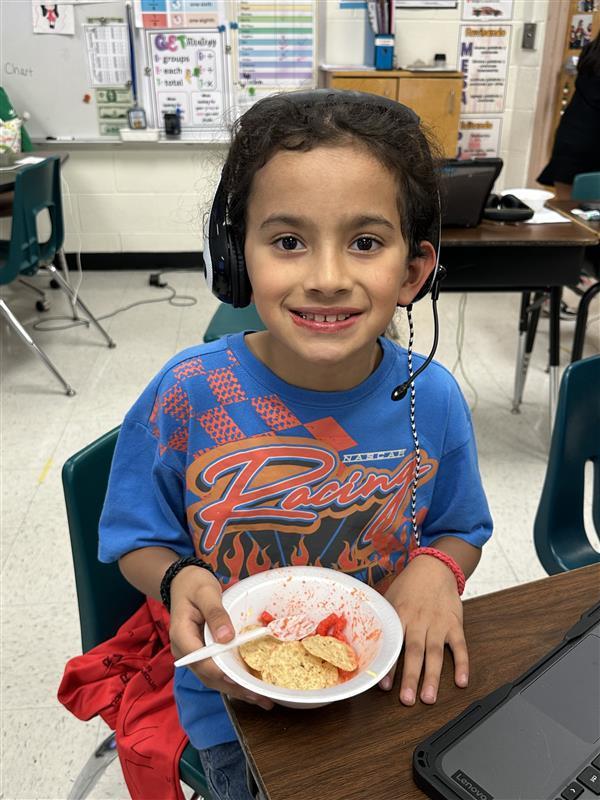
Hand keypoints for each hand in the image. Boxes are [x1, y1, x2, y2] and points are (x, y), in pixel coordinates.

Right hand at [168, 566, 273, 710]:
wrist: (184, 582)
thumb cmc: (194, 585)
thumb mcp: (206, 593)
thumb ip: (216, 614)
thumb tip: (227, 638)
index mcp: (182, 636)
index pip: (200, 660)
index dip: (220, 672)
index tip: (239, 679)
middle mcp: (185, 651)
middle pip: (209, 676)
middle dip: (234, 688)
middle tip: (259, 697)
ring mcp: (194, 655)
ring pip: (214, 678)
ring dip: (236, 689)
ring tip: (260, 698)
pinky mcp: (203, 654)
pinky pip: (217, 670)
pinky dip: (233, 679)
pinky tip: (250, 685)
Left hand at [379, 555, 468, 704]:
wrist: (434, 567)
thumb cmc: (409, 586)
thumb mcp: (390, 599)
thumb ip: (383, 621)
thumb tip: (365, 644)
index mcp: (400, 615)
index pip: (393, 645)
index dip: (389, 666)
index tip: (384, 686)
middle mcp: (419, 621)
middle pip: (414, 652)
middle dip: (411, 678)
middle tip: (407, 699)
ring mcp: (438, 623)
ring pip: (435, 653)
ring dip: (433, 677)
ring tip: (429, 697)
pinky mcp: (454, 624)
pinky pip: (460, 646)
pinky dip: (462, 664)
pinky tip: (461, 681)